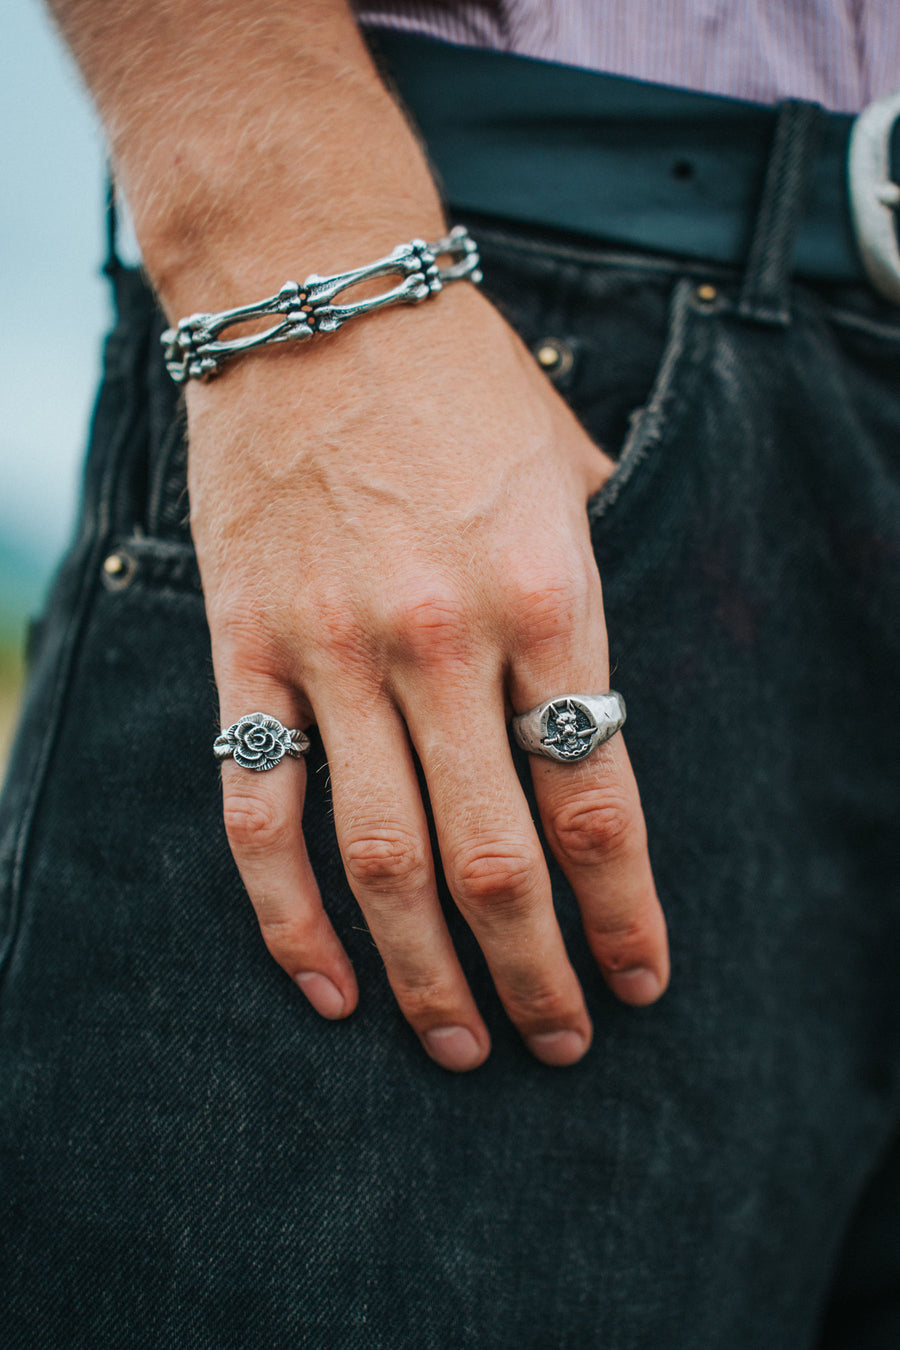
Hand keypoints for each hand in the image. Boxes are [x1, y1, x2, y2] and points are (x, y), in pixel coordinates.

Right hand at [188, 279, 669, 1070]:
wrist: (314, 298)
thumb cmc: (461, 383)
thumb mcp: (573, 472)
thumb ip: (597, 592)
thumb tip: (603, 701)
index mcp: (551, 597)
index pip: (598, 800)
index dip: (626, 914)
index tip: (643, 981)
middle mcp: (444, 642)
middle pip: (495, 860)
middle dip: (536, 973)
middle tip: (560, 1043)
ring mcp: (334, 652)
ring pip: (381, 859)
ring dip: (424, 973)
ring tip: (463, 1045)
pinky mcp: (246, 647)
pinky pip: (257, 807)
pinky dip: (284, 912)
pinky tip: (324, 984)